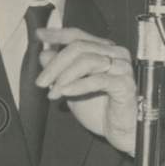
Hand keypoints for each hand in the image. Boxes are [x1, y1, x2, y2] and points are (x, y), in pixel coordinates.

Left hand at [36, 27, 136, 154]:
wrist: (117, 131)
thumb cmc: (99, 109)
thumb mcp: (71, 86)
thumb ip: (60, 69)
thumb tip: (44, 53)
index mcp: (104, 50)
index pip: (79, 36)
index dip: (58, 35)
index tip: (39, 35)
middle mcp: (116, 54)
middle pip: (79, 47)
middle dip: (55, 64)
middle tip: (41, 82)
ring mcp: (122, 68)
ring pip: (87, 60)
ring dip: (64, 76)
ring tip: (53, 92)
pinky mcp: (125, 84)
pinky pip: (98, 79)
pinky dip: (78, 85)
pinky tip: (65, 92)